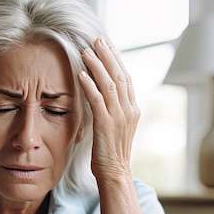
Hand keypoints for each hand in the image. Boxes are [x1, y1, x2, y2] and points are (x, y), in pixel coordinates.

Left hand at [79, 38, 139, 181]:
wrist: (115, 173)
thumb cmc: (112, 152)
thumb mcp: (117, 126)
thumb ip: (113, 108)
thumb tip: (103, 92)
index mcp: (133, 109)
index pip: (127, 78)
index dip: (117, 60)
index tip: (107, 46)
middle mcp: (129, 110)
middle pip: (120, 75)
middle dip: (108, 55)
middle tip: (97, 39)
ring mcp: (119, 117)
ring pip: (110, 84)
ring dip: (97, 65)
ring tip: (86, 51)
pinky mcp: (106, 124)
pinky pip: (98, 100)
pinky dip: (89, 85)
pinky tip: (81, 74)